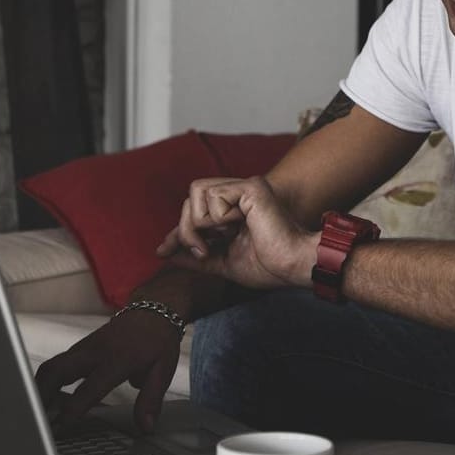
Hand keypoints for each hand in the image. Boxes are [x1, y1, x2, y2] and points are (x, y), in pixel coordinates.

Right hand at [33, 309, 180, 431]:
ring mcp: (84, 348)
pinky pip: (58, 364)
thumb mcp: (162, 370)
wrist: (153, 309)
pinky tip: (49, 400)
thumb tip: (146, 427)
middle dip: (42, 396)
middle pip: (56, 371)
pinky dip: (48, 382)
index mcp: (116, 359)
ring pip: (52, 366)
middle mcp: (95, 352)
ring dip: (41, 389)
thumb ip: (151, 400)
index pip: (89, 388)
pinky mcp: (80, 348)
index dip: (73, 410)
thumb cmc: (157, 339)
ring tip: (37, 413)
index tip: (61, 427)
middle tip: (37, 420)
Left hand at [156, 176, 317, 289]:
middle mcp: (239, 195)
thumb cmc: (269, 266)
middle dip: (186, 229)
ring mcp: (245, 188)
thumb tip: (166, 253)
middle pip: (190, 200)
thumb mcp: (223, 262)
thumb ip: (196, 256)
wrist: (292, 267)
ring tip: (219, 240)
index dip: (179, 231)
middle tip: (202, 252)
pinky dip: (217, 218)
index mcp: (234, 211)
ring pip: (196, 194)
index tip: (163, 250)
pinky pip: (213, 197)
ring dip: (200, 224)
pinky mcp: (250, 188)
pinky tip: (235, 228)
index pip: (195, 211)